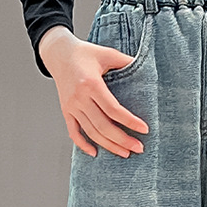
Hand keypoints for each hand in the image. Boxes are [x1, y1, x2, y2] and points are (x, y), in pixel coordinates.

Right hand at [39, 26, 148, 158]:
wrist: (59, 53)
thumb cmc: (86, 53)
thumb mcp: (107, 53)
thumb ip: (126, 62)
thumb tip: (147, 69)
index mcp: (91, 84)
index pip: (113, 109)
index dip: (130, 121)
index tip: (144, 130)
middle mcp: (80, 98)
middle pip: (103, 126)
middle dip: (122, 140)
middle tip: (139, 148)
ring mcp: (71, 106)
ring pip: (91, 132)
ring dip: (109, 146)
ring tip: (125, 153)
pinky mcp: (66, 111)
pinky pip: (73, 132)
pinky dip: (83, 145)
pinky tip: (95, 153)